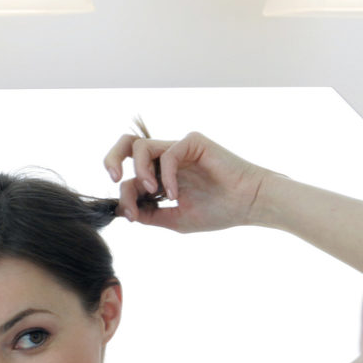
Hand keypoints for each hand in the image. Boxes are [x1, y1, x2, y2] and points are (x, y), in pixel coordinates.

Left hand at [101, 131, 270, 233]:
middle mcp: (167, 158)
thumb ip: (150, 215)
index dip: (124, 195)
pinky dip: (166, 175)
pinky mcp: (193, 143)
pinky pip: (167, 154)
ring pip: (141, 146)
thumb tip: (122, 212)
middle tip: (113, 178)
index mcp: (162, 175)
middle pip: (127, 145)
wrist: (250, 205)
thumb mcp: (176, 219)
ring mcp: (180, 148)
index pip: (130, 177)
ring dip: (140, 171)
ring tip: (153, 191)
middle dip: (112, 158)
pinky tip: (176, 194)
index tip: (132, 216)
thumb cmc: (220, 212)